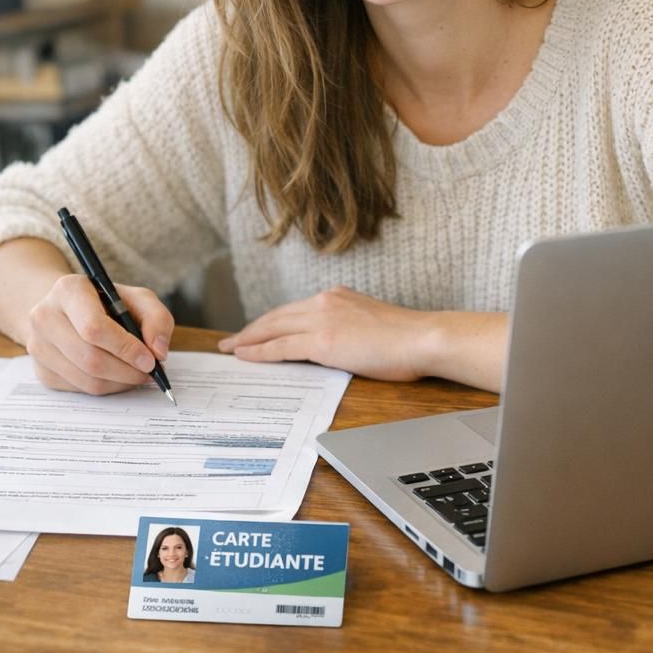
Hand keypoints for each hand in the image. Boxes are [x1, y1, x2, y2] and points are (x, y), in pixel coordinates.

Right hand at [25, 272, 173, 394]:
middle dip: (126, 371)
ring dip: (118, 383)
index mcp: (68, 290)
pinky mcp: (41, 370)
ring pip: (85, 380)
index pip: (94, 327)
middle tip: (148, 372)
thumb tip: (158, 351)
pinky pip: (79, 389)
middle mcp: (45, 316)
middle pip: (90, 358)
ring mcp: (38, 346)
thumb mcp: (136, 298)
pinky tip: (115, 375)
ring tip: (135, 373)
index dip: (125, 348)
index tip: (149, 360)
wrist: (67, 310)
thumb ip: (156, 318)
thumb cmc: (106, 303)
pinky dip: (105, 388)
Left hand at [217, 286, 433, 380]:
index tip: (255, 331)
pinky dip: (259, 352)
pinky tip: (246, 356)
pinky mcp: (322, 341)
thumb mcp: (370, 324)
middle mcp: (324, 302)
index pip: (294, 310)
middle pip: (277, 316)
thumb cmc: (406, 339)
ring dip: (248, 339)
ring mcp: (322, 319)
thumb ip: (348, 327)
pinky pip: (281, 347)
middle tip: (231, 341)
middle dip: (251, 329)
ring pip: (273, 328)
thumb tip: (336, 344)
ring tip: (230, 349)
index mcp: (336, 297)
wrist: (422, 338)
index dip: (271, 322)